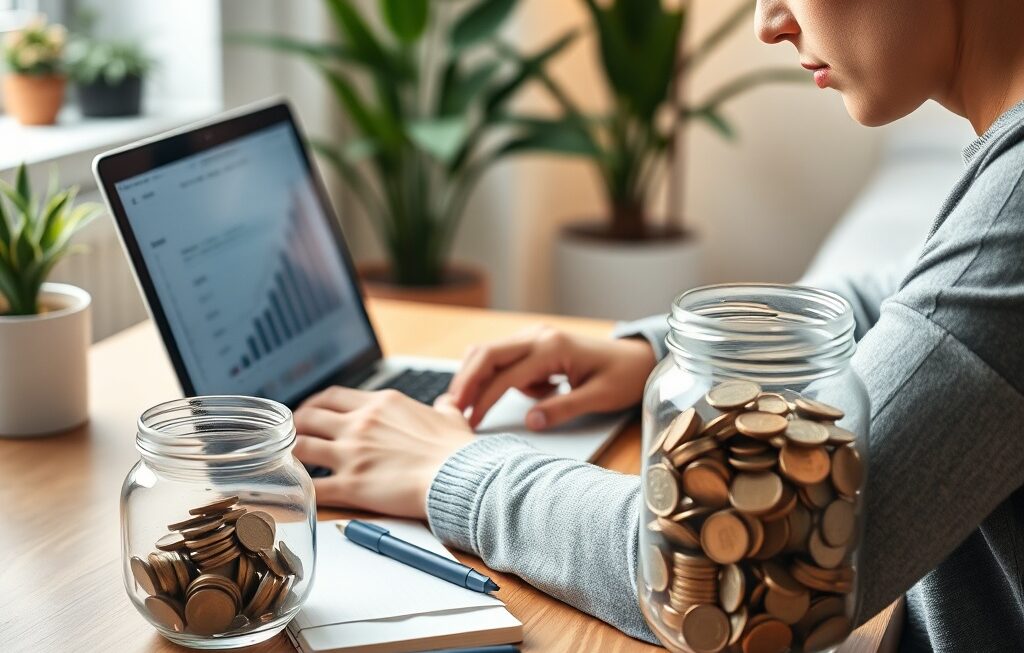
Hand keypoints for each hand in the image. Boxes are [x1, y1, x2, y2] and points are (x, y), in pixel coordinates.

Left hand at [292, 387, 474, 517]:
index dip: (314, 403)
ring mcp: (352, 453)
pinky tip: (294, 492)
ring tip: (288, 462)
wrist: (459, 474)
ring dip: (291, 454)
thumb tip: (447, 404)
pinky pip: (313, 487)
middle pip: (308, 417)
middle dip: (295, 426)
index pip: (332, 396)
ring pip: (301, 447)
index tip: (309, 412)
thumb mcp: (450, 416)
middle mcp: (360, 424)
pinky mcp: (351, 484)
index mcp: (380, 403)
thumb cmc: (457, 449)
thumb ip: (442, 407)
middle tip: (291, 436)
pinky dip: (299, 489)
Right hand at [448, 326, 657, 430]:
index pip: (506, 375)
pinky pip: (504, 356)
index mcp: (552, 348)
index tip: (470, 422)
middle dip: (465, 381)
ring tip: (466, 405)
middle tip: (450, 409)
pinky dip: (496, 375)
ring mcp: (535, 335)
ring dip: (476, 377)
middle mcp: (538, 335)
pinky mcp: (535, 342)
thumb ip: (563, 409)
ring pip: (489, 352)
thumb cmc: (622, 377)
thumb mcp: (599, 397)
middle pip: (486, 354)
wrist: (638, 358)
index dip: (484, 400)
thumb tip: (530, 422)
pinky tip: (517, 394)